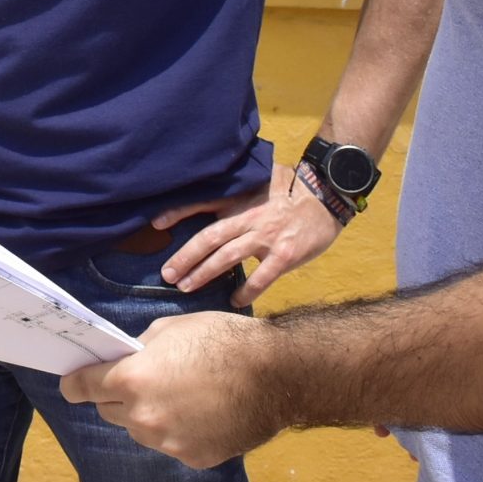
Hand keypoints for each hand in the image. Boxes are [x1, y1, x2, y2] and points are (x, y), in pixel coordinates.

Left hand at [61, 311, 280, 467]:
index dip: (74, 383)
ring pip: (139, 431)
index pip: (81, 388)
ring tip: (178, 396)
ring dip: (147, 416)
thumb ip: (141, 349)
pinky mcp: (193, 458)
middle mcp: (143, 418)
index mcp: (131, 381)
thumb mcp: (171, 328)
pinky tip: (201, 413)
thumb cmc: (222, 341)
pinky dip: (178, 431)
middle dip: (115, 397)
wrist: (275, 375)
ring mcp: (168, 443)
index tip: (72, 383)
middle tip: (138, 382)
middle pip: (108, 411)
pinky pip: (171, 444)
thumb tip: (128, 358)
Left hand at [153, 160, 341, 304]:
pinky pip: (261, 277)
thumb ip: (235, 190)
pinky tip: (232, 300)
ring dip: (204, 274)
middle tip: (167, 274)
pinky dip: (245, 290)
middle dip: (185, 257)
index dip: (178, 212)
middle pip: (209, 237)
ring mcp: (266, 236)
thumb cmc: (289, 190)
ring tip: (186, 287)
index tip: (156, 224)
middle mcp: (248, 216)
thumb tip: (208, 196)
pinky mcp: (284, 254)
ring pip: (228, 257)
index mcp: (240, 197)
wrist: (325, 197)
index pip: (202, 203)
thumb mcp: (258, 181)